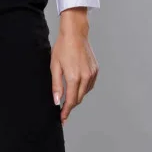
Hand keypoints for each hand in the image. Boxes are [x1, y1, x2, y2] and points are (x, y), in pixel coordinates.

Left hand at [50, 10, 98, 124]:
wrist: (75, 33)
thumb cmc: (63, 47)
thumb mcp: (55, 66)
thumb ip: (56, 85)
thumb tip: (57, 100)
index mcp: (74, 77)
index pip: (71, 101)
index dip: (66, 111)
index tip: (62, 118)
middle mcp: (86, 77)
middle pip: (79, 98)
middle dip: (71, 105)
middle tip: (63, 108)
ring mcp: (92, 74)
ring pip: (85, 92)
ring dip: (77, 96)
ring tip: (68, 95)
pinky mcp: (96, 70)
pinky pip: (90, 84)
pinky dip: (83, 88)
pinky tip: (77, 84)